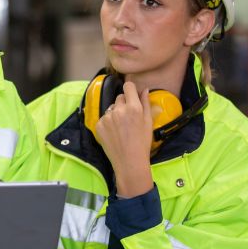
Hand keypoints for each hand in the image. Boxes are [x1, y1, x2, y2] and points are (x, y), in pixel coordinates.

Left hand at [95, 81, 153, 197]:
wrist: (129, 162)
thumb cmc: (142, 143)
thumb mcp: (148, 122)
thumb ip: (146, 103)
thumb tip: (145, 90)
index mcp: (133, 107)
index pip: (128, 86)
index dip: (130, 89)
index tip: (132, 94)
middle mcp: (119, 110)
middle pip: (120, 97)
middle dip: (124, 103)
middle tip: (129, 117)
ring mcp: (107, 117)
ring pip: (111, 108)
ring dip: (116, 113)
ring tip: (122, 128)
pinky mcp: (99, 125)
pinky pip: (104, 118)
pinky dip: (108, 123)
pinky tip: (114, 133)